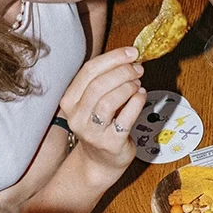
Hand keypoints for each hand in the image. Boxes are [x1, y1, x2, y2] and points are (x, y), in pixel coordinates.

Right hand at [59, 47, 146, 181]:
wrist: (101, 161)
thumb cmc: (102, 124)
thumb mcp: (95, 101)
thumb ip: (106, 79)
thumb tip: (130, 56)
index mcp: (70, 100)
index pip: (89, 71)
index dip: (113, 58)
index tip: (132, 52)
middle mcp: (76, 116)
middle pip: (98, 85)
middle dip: (123, 72)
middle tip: (138, 68)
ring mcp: (91, 132)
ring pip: (109, 101)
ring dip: (128, 87)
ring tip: (138, 84)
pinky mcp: (110, 144)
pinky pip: (125, 118)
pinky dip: (136, 102)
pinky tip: (141, 96)